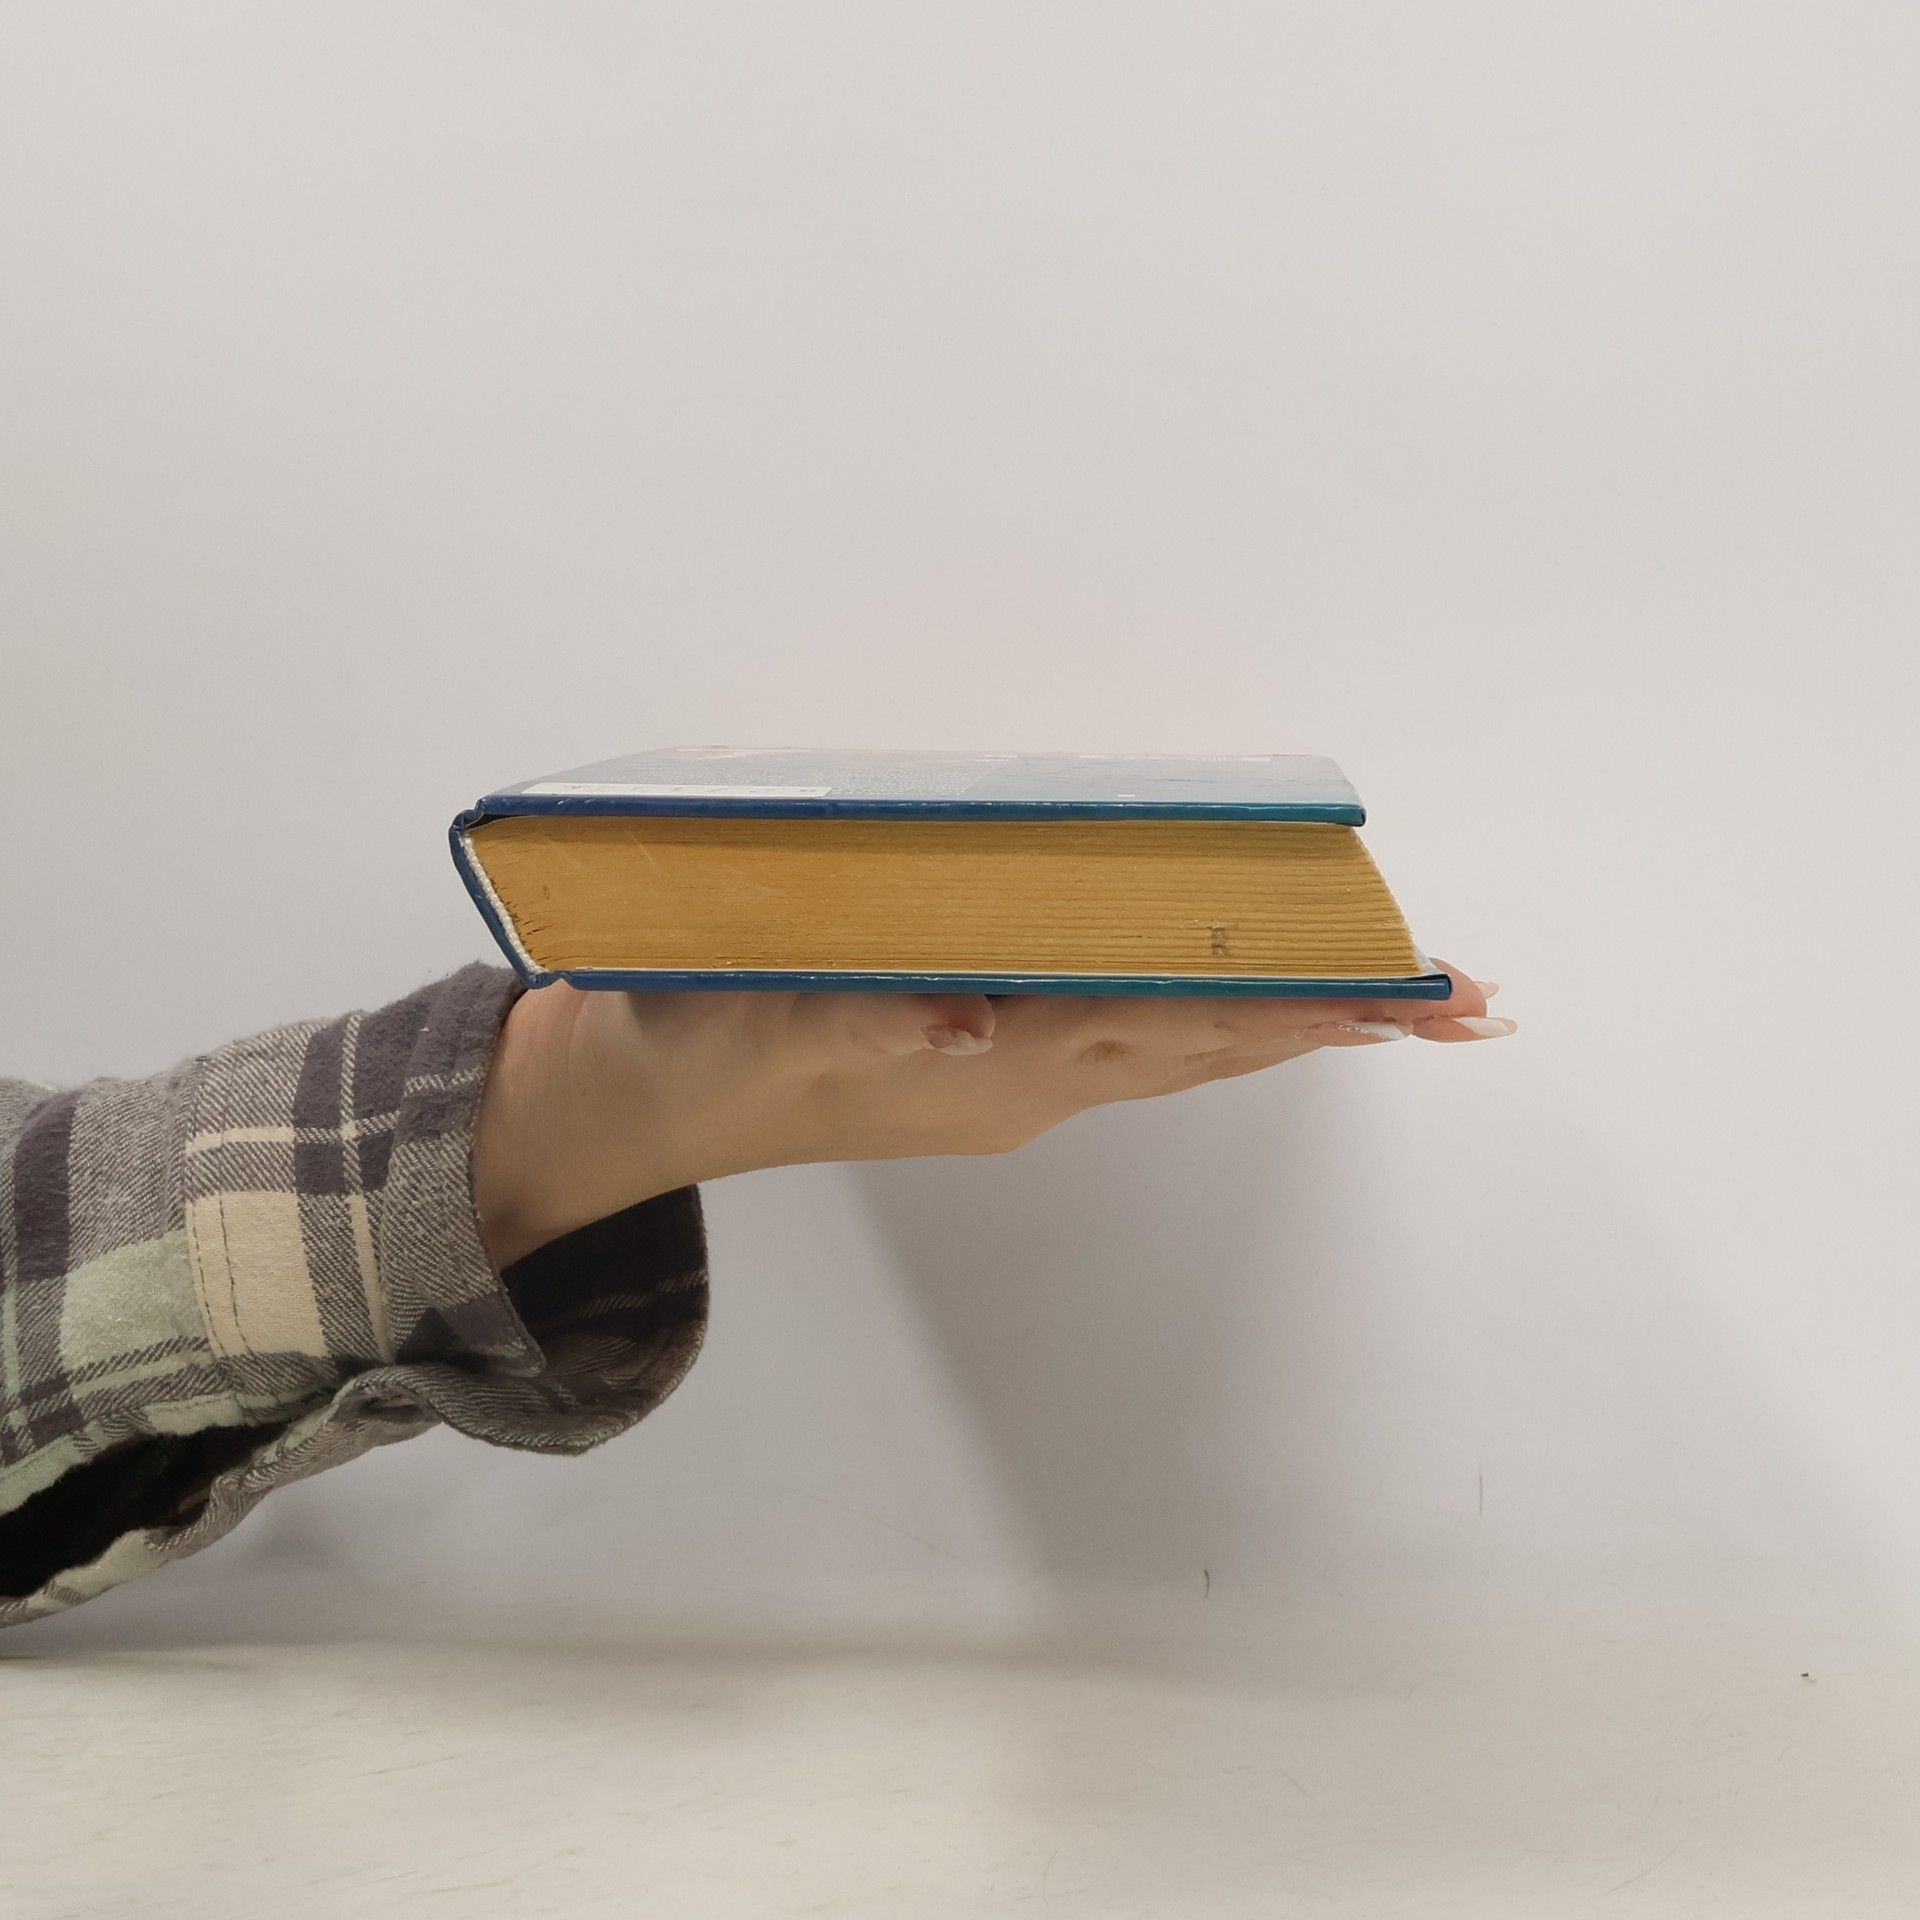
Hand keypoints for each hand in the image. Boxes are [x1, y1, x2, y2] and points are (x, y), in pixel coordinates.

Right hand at [473, 963, 1512, 1267]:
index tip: (1409, 992)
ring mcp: (1001, 1079)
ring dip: (1290, 1019)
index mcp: (979, 1068)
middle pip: (1207, 1044)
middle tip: (1469, 996)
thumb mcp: (744, 1026)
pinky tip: (1242, 993)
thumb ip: (863, 1020)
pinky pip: (1124, 1037)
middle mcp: (1017, 1081)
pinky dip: (1207, 1012)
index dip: (1294, 1003)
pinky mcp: (972, 1060)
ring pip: (1176, 1045)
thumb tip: (982, 1017)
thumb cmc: (675, 1048)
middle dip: (1337, 1018)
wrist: (611, 1110)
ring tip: (1397, 998)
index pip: (1171, 1027)